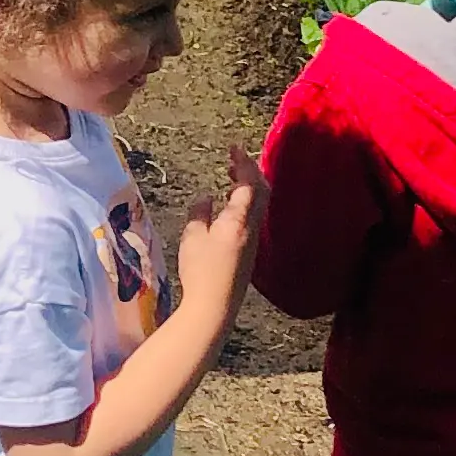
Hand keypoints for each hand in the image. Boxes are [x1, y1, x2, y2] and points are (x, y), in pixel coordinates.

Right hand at [176, 153, 262, 315]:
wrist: (215, 306)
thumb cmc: (201, 270)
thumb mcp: (193, 237)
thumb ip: (200, 212)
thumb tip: (206, 198)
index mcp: (239, 219)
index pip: (249, 183)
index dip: (243, 162)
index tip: (233, 148)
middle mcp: (252, 227)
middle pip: (261, 191)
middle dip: (250, 171)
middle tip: (234, 159)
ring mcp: (254, 240)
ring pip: (259, 204)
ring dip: (248, 186)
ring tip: (230, 177)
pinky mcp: (250, 251)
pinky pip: (253, 216)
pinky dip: (245, 202)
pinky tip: (229, 206)